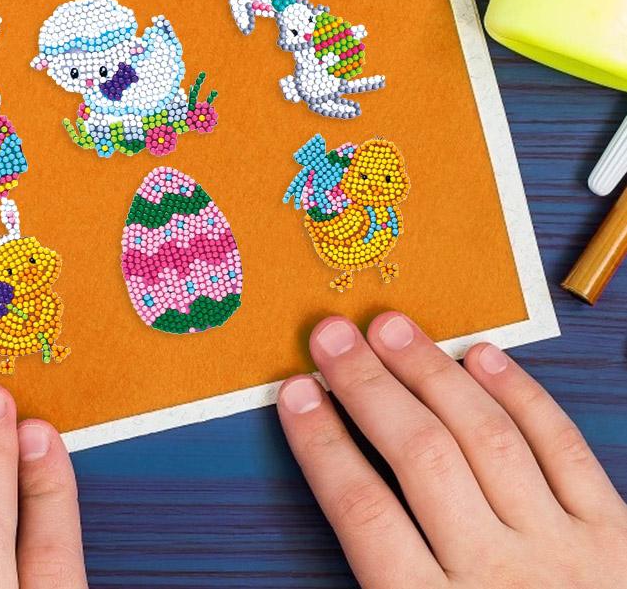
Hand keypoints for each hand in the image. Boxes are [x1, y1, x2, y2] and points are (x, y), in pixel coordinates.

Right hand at [277, 313, 626, 587]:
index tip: (294, 394)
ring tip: (391, 327)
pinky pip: (563, 449)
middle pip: (420, 458)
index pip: (363, 512)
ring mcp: (564, 551)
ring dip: (431, 374)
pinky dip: (522, 396)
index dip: (322, 444)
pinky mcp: (618, 535)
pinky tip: (482, 356)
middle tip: (332, 336)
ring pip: (485, 438)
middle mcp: (500, 577)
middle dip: (367, 388)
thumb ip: (384, 588)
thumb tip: (339, 509)